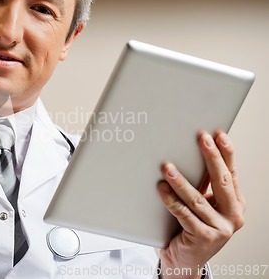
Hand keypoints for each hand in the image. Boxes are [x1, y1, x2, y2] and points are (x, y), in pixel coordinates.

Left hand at [157, 132, 245, 278]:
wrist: (184, 262)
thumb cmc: (190, 229)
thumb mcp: (202, 205)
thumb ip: (202, 186)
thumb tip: (187, 154)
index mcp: (235, 204)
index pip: (232, 173)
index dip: (225, 153)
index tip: (217, 135)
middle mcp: (233, 216)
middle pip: (222, 181)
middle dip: (211, 157)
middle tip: (201, 139)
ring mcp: (220, 229)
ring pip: (198, 198)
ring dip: (181, 180)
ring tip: (168, 166)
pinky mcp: (204, 238)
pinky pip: (183, 214)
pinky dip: (170, 200)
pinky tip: (160, 188)